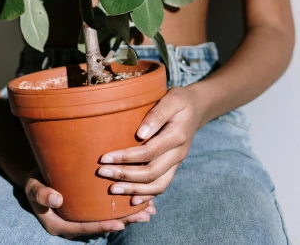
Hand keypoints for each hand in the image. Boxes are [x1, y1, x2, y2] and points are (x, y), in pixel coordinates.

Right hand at [24, 169, 155, 238]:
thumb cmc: (33, 182)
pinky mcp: (90, 208)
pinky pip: (107, 209)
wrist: (37, 178)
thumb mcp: (32, 188)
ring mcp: (83, 217)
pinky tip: (141, 199)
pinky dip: (123, 204)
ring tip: (150, 210)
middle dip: (125, 220)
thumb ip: (41, 194)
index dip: (102, 226)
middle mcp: (75, 224)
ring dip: (129, 214)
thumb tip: (57, 199)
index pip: (84, 228)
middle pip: (102, 224)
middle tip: (145, 215)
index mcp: (60, 225)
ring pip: (108, 217)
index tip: (119, 223)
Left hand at [97, 86, 207, 205]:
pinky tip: (131, 200)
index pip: (149, 152)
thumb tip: (140, 134)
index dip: (126, 157)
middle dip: (125, 175)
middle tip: (102, 173)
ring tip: (112, 190)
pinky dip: (147, 195)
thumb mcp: (171, 99)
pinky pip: (162, 186)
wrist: (197, 108)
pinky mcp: (172, 167)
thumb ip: (156, 115)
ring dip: (134, 190)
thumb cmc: (179, 101)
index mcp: (177, 136)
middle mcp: (178, 154)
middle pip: (151, 172)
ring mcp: (176, 163)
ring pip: (158, 185)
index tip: (104, 158)